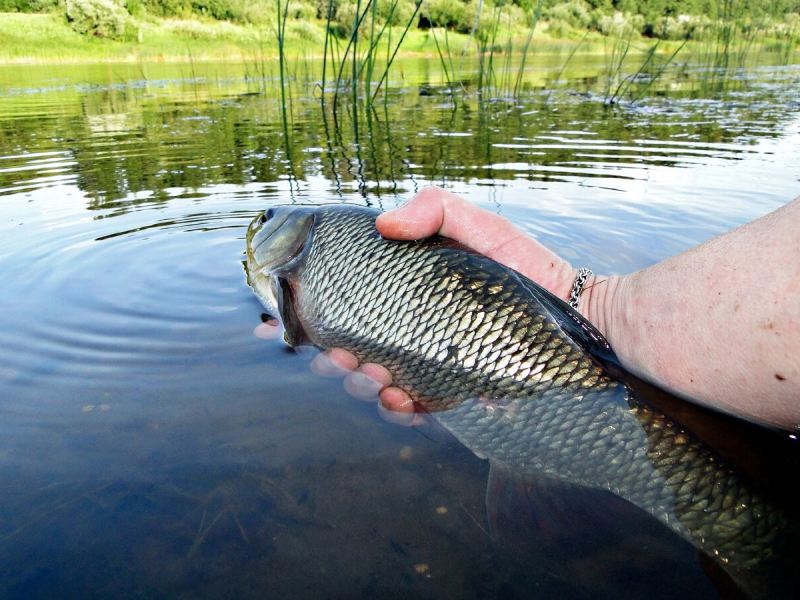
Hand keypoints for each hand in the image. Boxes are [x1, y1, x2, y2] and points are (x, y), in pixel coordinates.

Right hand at [313, 186, 586, 416]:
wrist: (579, 316)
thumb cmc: (530, 267)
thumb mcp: (482, 226)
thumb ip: (436, 210)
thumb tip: (384, 224)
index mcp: (416, 294)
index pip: (364, 309)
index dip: (335, 319)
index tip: (324, 327)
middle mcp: (422, 330)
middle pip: (366, 350)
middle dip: (345, 360)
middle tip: (344, 358)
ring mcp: (439, 362)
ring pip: (388, 382)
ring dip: (369, 386)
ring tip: (375, 378)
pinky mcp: (461, 390)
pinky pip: (425, 405)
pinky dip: (407, 408)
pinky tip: (403, 400)